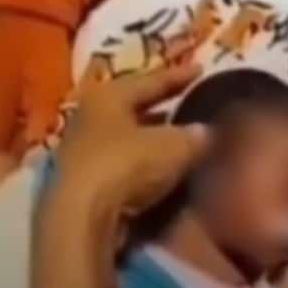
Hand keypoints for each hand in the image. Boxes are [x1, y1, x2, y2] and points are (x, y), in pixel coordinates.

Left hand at [55, 63, 209, 216]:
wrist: (82, 217)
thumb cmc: (127, 165)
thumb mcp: (173, 147)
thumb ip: (194, 136)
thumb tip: (205, 131)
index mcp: (109, 95)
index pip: (152, 79)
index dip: (179, 76)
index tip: (202, 69)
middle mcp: (90, 115)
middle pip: (134, 106)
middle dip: (163, 107)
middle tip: (190, 103)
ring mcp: (82, 149)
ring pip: (126, 136)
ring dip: (152, 138)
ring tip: (180, 138)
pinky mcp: (82, 180)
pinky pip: (121, 162)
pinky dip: (142, 162)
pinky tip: (160, 168)